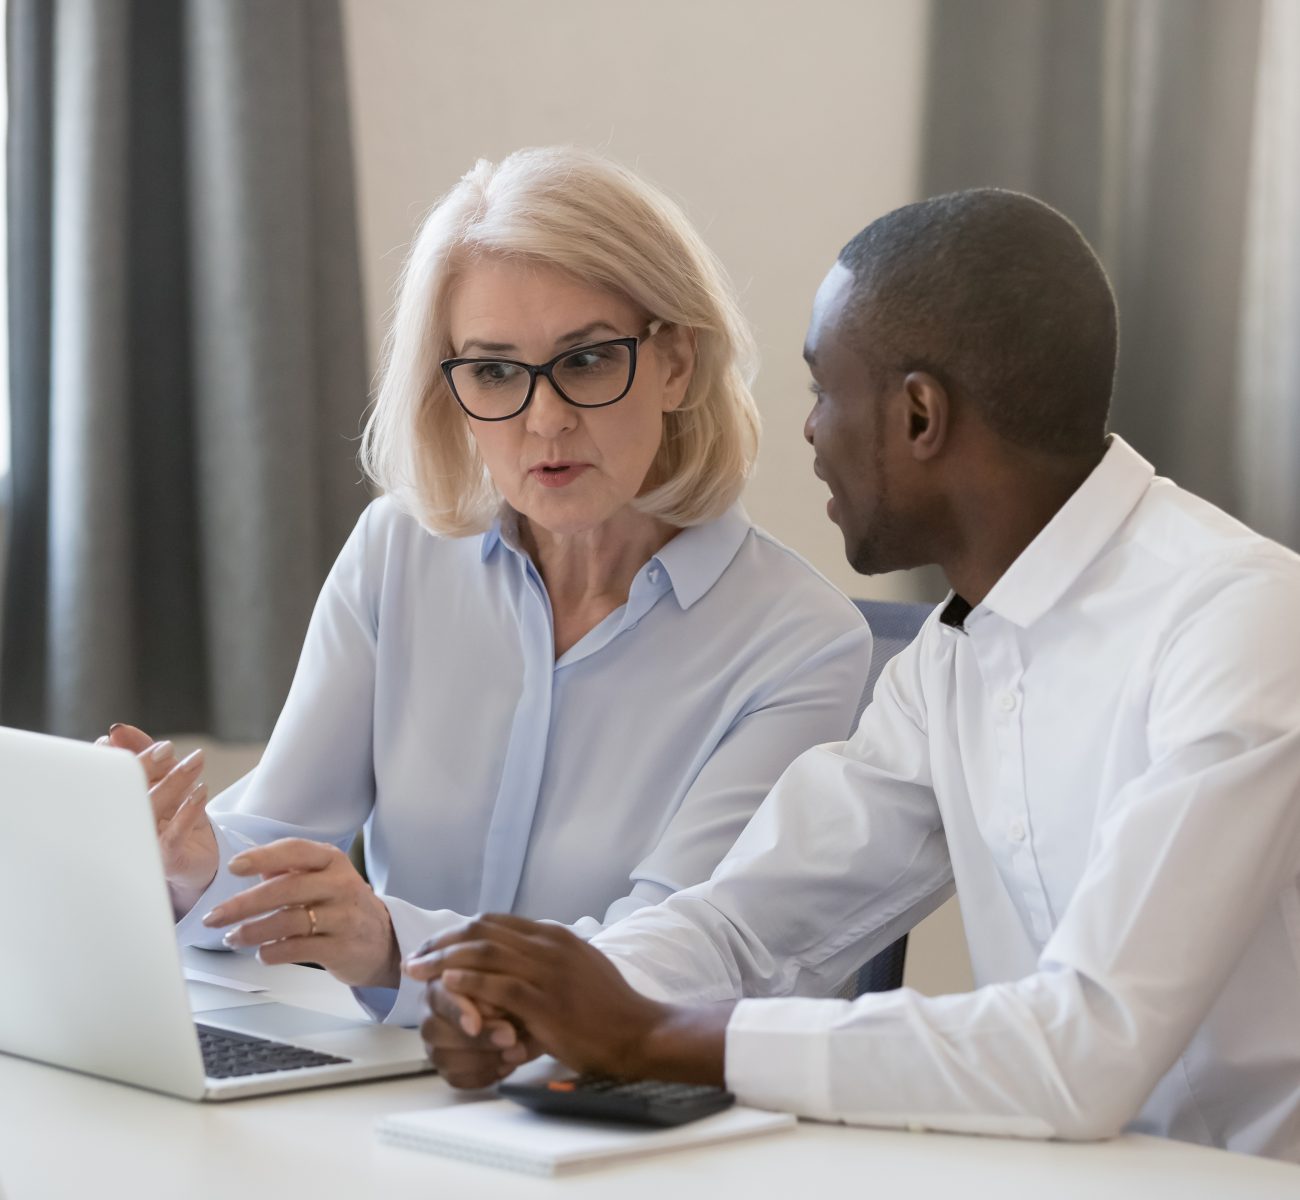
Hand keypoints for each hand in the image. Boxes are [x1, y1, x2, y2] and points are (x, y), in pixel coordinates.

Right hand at [101, 724, 215, 914]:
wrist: (199, 859)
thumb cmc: (173, 815)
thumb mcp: (163, 777)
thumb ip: (143, 751)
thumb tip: (119, 730)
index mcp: (116, 807)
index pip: (105, 780)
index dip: (106, 759)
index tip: (114, 737)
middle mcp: (122, 828)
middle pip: (127, 793)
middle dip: (142, 766)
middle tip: (165, 748)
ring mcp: (141, 845)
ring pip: (151, 810)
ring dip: (174, 782)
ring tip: (196, 761)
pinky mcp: (163, 860)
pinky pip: (172, 835)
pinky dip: (188, 811)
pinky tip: (202, 791)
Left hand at [201, 838, 400, 988]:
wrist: (384, 940)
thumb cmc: (341, 906)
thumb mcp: (322, 879)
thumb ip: (288, 871)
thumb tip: (250, 867)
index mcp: (332, 861)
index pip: (295, 851)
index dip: (263, 857)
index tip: (234, 867)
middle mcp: (340, 884)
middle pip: (286, 889)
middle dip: (244, 904)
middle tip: (214, 916)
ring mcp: (343, 917)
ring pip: (288, 921)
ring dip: (252, 931)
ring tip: (231, 938)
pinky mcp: (342, 948)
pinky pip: (298, 949)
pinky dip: (273, 952)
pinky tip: (261, 953)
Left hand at [404, 914, 728, 1083]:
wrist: (639, 1031)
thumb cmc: (609, 1007)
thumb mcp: (580, 966)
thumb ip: (550, 957)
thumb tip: (519, 955)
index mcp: (555, 936)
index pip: (496, 922)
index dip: (459, 931)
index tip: (434, 945)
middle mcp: (549, 946)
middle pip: (483, 931)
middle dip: (443, 942)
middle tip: (416, 956)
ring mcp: (548, 972)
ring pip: (486, 953)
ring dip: (445, 960)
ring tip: (419, 970)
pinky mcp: (546, 1002)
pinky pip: (500, 986)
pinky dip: (470, 982)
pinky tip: (448, 984)